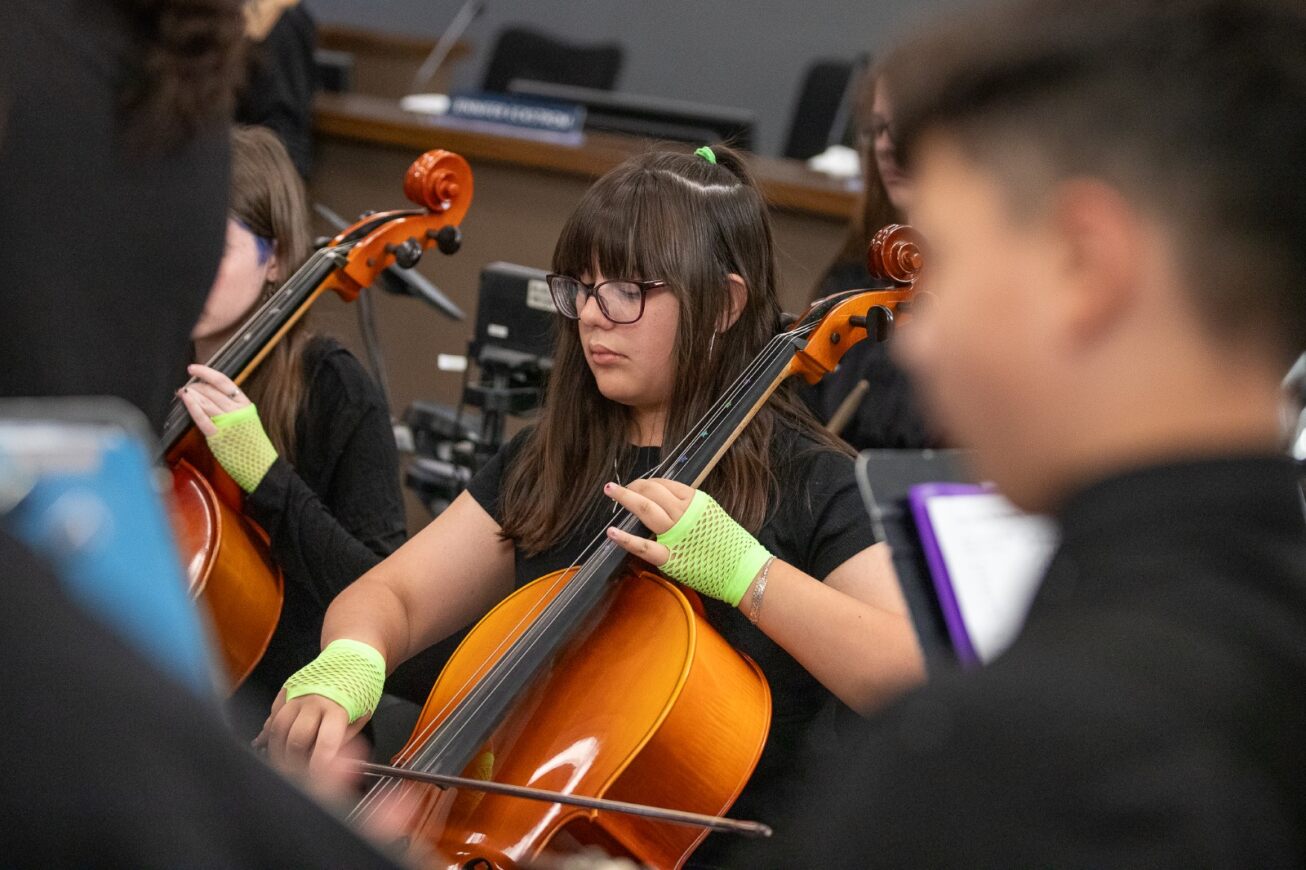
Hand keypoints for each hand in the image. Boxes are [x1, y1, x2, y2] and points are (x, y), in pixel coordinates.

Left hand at [178, 363, 276, 491]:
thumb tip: (210, 397)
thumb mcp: (247, 421)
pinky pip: (202, 418)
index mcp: (245, 405)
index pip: (224, 382)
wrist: (261, 466)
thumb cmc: (253, 446)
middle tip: (186, 386)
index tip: (194, 369)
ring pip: (206, 401)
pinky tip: (186, 400)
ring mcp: (228, 422)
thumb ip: (232, 410)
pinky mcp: (218, 435)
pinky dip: (193, 407)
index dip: (207, 373)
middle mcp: (237, 410)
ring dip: (191, 394)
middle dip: (195, 386)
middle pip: (211, 390)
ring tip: (182, 392)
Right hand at [254, 687, 370, 780]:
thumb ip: (345, 737)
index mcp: (337, 707)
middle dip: (295, 761)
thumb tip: (330, 761)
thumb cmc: (360, 685)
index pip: (325, 742)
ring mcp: (298, 694)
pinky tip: (276, 742)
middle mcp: (314, 699)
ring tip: (283, 761)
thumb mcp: (363, 714)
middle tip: (298, 772)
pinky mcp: (287, 690)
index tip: (317, 774)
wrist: (352, 655)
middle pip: (296, 738)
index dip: (319, 764)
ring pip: (278, 728)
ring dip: (278, 749)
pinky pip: (273, 714)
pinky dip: (272, 731)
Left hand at [605, 478, 771, 606]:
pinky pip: (644, 546)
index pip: (665, 484)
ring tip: (610, 491)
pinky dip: (626, 538)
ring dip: (625, 497)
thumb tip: (670, 504)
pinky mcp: (670, 557)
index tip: (637, 484)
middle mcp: (684, 513)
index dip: (647, 482)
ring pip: (645, 509)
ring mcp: (675, 534)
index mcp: (695, 500)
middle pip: (652, 492)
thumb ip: (691, 508)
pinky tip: (612, 531)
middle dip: (633, 486)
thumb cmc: (731, 544)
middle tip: (618, 488)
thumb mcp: (712, 515)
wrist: (745, 569)